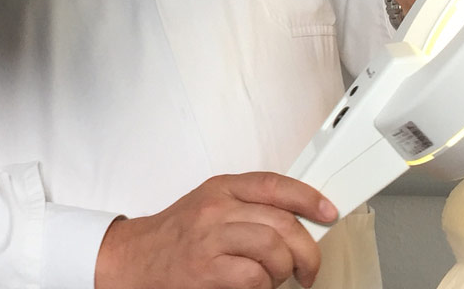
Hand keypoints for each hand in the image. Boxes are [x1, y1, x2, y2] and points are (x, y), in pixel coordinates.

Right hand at [94, 173, 337, 288]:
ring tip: (276, 278)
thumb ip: (249, 206)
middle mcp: (217, 209)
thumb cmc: (178, 237)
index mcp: (222, 188)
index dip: (309, 198)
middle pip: (282, 222)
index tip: (328, 213)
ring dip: (284, 271)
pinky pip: (255, 278)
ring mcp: (211, 239)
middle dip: (307, 250)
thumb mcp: (211, 206)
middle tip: (307, 268)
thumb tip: (299, 218)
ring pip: (273, 249)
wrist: (135, 260)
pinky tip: (255, 287)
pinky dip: (263, 286)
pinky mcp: (207, 271)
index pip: (275, 185)